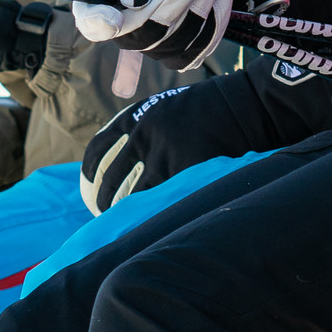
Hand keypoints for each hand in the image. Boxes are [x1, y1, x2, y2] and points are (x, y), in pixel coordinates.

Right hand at [72, 0, 236, 71]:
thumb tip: (134, 0)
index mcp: (102, 2)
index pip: (90, 23)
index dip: (97, 25)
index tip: (113, 20)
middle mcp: (124, 32)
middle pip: (144, 34)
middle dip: (172, 1)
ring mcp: (155, 47)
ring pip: (178, 39)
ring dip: (200, 1)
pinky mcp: (186, 53)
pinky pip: (204, 43)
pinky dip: (217, 11)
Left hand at [77, 75, 262, 212]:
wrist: (245, 105)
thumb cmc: (209, 110)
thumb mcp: (168, 107)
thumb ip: (144, 128)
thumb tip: (121, 159)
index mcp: (137, 116)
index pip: (99, 146)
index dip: (88, 168)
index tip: (86, 182)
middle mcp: (145, 134)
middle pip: (111, 176)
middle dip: (104, 200)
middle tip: (104, 215)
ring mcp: (166, 154)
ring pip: (136, 194)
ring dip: (127, 213)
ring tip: (128, 226)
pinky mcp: (187, 171)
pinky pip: (165, 200)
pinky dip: (156, 214)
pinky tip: (154, 223)